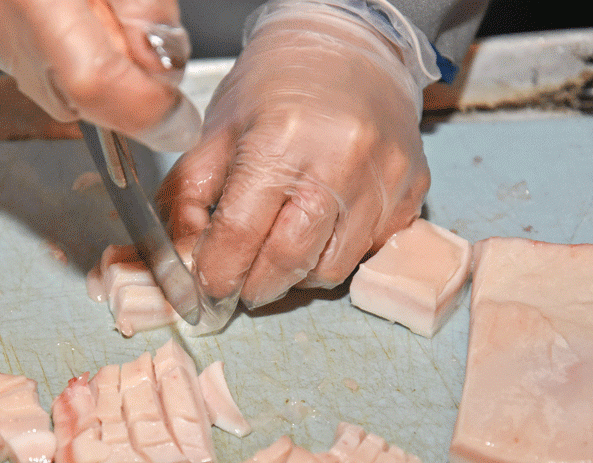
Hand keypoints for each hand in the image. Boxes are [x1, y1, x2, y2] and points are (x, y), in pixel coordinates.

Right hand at [0, 0, 200, 150]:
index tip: (177, 118)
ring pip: (54, 88)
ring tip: (96, 9)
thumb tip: (159, 77)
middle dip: (125, 86)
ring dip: (94, 69)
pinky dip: (62, 53)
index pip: (93, 82)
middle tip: (140, 36)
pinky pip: (30, 66)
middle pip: (75, 93)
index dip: (144, 112)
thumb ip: (146, 13)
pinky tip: (68, 11)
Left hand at [157, 0, 431, 308]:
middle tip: (240, 285)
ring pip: (333, 268)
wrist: (349, 46)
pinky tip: (318, 232)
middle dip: (256, 286)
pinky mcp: (412, 191)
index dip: (218, 272)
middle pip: (290, 260)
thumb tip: (180, 259)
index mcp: (280, 141)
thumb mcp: (216, 131)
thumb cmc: (276, 86)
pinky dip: (336, 255)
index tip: (207, 286)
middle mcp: (340, 161)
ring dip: (298, 277)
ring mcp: (384, 179)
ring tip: (279, 255)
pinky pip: (369, 251)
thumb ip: (188, 197)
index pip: (240, 233)